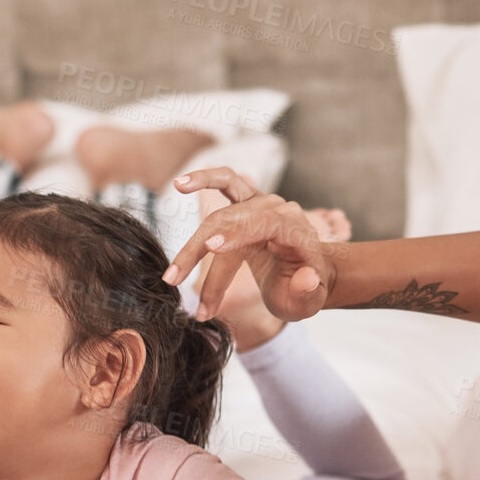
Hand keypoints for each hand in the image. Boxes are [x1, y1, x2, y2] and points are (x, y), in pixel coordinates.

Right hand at [164, 167, 335, 322]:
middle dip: (201, 252)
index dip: (238, 233)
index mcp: (296, 231)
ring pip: (220, 215)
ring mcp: (260, 204)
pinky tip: (180, 184)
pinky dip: (203, 180)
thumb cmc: (304, 289)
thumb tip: (306, 279)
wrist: (306, 272)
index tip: (212, 248)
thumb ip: (307, 292)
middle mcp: (278, 210)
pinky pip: (224, 182)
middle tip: (175, 280)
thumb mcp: (309, 300)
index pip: (267, 224)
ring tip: (171, 272)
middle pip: (234, 224)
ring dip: (191, 243)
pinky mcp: (245, 203)